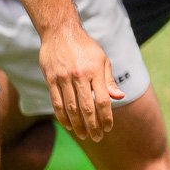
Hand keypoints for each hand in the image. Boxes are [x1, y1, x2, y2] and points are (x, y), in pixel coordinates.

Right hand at [38, 22, 119, 141]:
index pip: (102, 100)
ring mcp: (63, 78)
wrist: (60, 32)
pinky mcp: (50, 79)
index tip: (108, 128)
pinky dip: (62, 116)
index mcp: (95, 72)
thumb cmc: (86, 47)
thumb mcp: (102, 60)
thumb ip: (109, 80)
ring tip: (84, 135)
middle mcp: (79, 76)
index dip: (106, 117)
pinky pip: (56, 102)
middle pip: (86, 108)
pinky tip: (68, 125)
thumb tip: (119, 97)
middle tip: (97, 138)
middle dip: (93, 126)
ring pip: (70, 108)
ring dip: (77, 125)